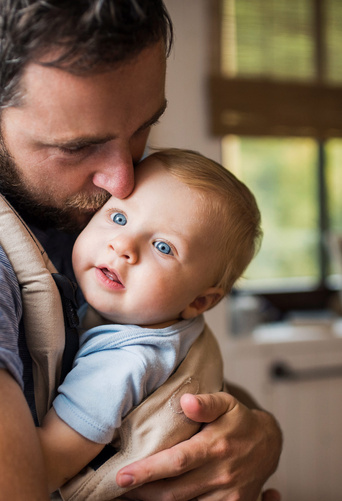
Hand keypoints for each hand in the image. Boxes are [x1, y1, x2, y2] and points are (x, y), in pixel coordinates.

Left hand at [116, 391, 281, 500]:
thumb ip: (206, 402)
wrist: (269, 445)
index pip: (176, 461)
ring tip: (136, 492)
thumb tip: (186, 401)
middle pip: (174, 491)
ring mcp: (227, 496)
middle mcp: (221, 474)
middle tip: (120, 486)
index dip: (148, 471)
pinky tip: (160, 497)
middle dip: (143, 492)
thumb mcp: (226, 403)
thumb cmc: (240, 421)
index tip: (122, 476)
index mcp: (216, 446)